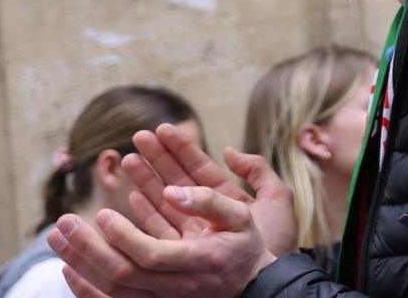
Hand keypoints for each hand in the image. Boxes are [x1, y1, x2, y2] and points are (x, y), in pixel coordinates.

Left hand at [45, 178, 273, 297]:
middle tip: (64, 221)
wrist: (249, 286)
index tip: (103, 212)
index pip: (151, 254)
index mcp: (199, 261)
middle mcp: (177, 286)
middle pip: (123, 273)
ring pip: (112, 289)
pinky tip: (68, 269)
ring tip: (56, 238)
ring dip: (80, 263)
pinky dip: (86, 288)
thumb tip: (173, 190)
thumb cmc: (243, 246)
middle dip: (89, 247)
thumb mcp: (240, 217)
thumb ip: (209, 201)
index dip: (123, 236)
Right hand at [121, 126, 298, 258]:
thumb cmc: (279, 239)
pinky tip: (132, 196)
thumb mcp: (277, 200)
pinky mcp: (184, 251)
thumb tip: (230, 151)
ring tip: (128, 160)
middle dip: (158, 158)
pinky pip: (160, 228)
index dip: (182, 148)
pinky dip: (146, 211)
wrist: (270, 278)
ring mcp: (194, 232)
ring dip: (146, 180)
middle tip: (139, 137)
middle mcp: (208, 213)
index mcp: (228, 199)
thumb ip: (258, 172)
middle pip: (178, 180)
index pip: (200, 168)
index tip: (164, 129)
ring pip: (165, 201)